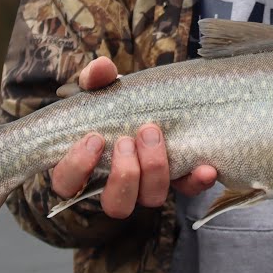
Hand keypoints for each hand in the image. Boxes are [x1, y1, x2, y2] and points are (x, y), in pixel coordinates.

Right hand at [50, 57, 217, 218]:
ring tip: (152, 133)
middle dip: (124, 173)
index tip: (93, 138)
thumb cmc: (113, 105)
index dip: (77, 167)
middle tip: (127, 139)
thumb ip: (95, 79)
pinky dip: (196, 181)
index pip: (68, 185)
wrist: (149, 104)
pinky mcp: (178, 181)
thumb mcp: (100, 89)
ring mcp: (147, 188)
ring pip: (149, 200)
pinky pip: (188, 190)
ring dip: (154, 171)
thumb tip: (101, 68)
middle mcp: (116, 186)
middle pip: (116, 204)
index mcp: (85, 169)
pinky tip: (204, 167)